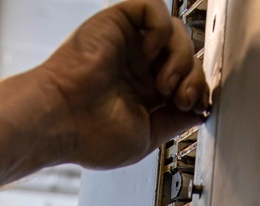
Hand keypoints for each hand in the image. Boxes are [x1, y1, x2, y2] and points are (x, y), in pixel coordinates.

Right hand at [35, 0, 209, 168]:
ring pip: (175, 30)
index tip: (196, 105)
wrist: (59, 121)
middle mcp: (137, 66)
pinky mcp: (116, 23)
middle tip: (182, 97)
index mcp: (143, 92)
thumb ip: (174, 122)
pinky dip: (160, 29)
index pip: (185, 78)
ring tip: (165, 82)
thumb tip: (199, 111)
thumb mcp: (145, 138)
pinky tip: (148, 54)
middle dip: (194, 76)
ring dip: (181, 57)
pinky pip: (152, 8)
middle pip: (186, 53)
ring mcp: (128, 44)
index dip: (198, 88)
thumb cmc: (88, 135)